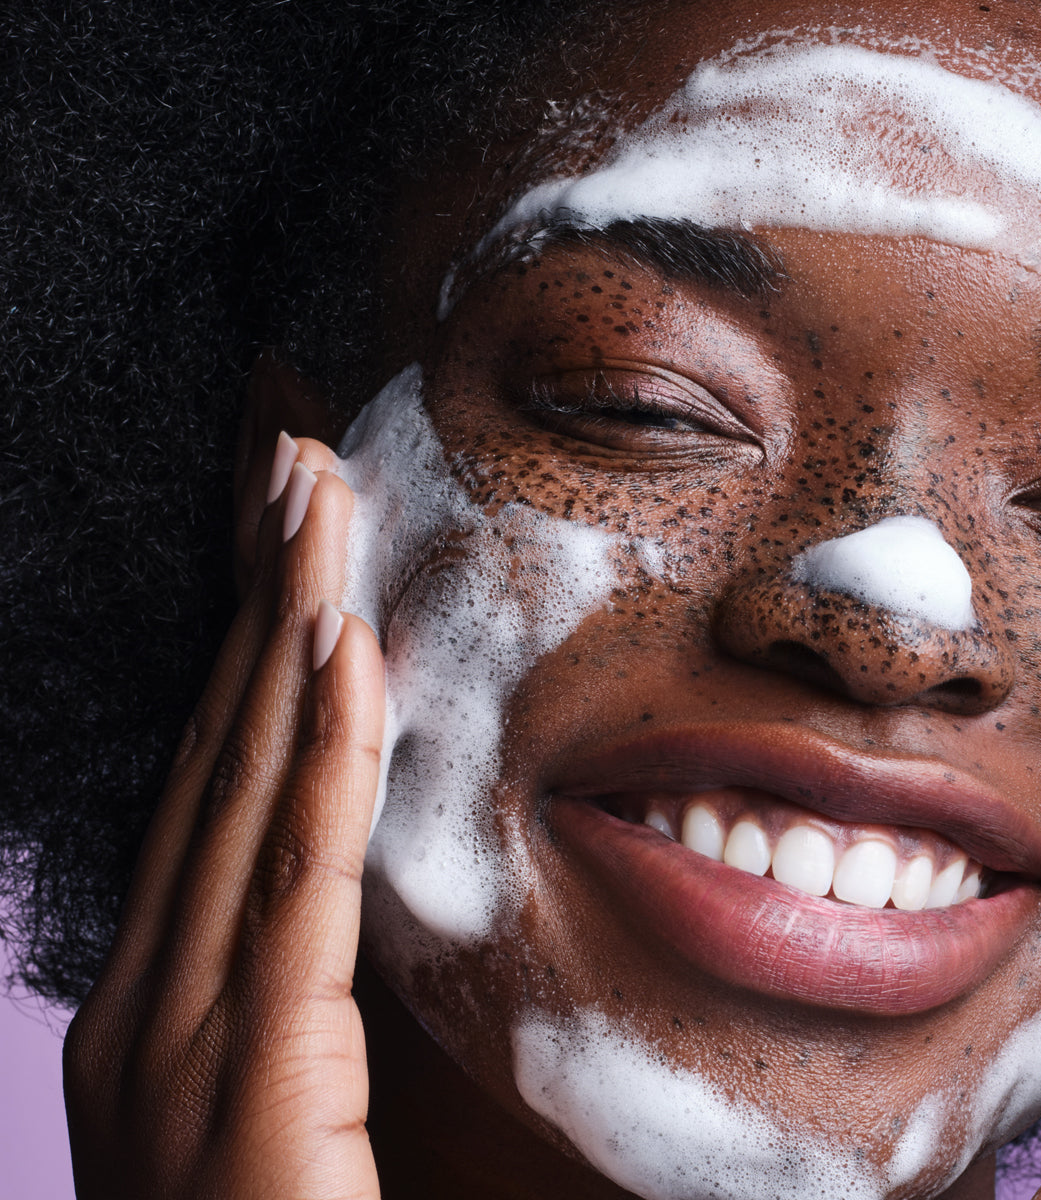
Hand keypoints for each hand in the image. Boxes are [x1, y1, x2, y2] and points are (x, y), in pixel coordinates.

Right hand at [64, 435, 384, 1199]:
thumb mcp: (310, 1076)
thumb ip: (324, 963)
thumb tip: (361, 850)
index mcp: (176, 970)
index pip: (226, 747)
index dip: (254, 611)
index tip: (283, 491)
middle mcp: (155, 975)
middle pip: (223, 730)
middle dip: (257, 572)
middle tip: (287, 426)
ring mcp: (179, 1024)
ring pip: (246, 773)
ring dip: (283, 616)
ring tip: (308, 480)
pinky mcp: (242, 1074)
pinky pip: (292, 876)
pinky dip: (313, 751)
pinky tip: (337, 643)